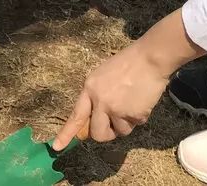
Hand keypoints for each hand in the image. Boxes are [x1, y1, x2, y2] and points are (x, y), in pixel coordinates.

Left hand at [52, 9, 204, 149]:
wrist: (149, 58)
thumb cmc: (127, 64)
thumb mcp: (102, 75)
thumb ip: (96, 95)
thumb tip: (96, 116)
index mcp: (89, 88)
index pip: (76, 115)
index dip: (66, 133)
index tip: (56, 147)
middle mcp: (99, 101)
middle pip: (97, 133)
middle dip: (106, 134)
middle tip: (113, 126)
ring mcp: (116, 109)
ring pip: (120, 132)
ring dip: (126, 123)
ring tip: (132, 103)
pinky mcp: (133, 114)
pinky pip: (135, 125)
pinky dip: (139, 117)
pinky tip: (141, 100)